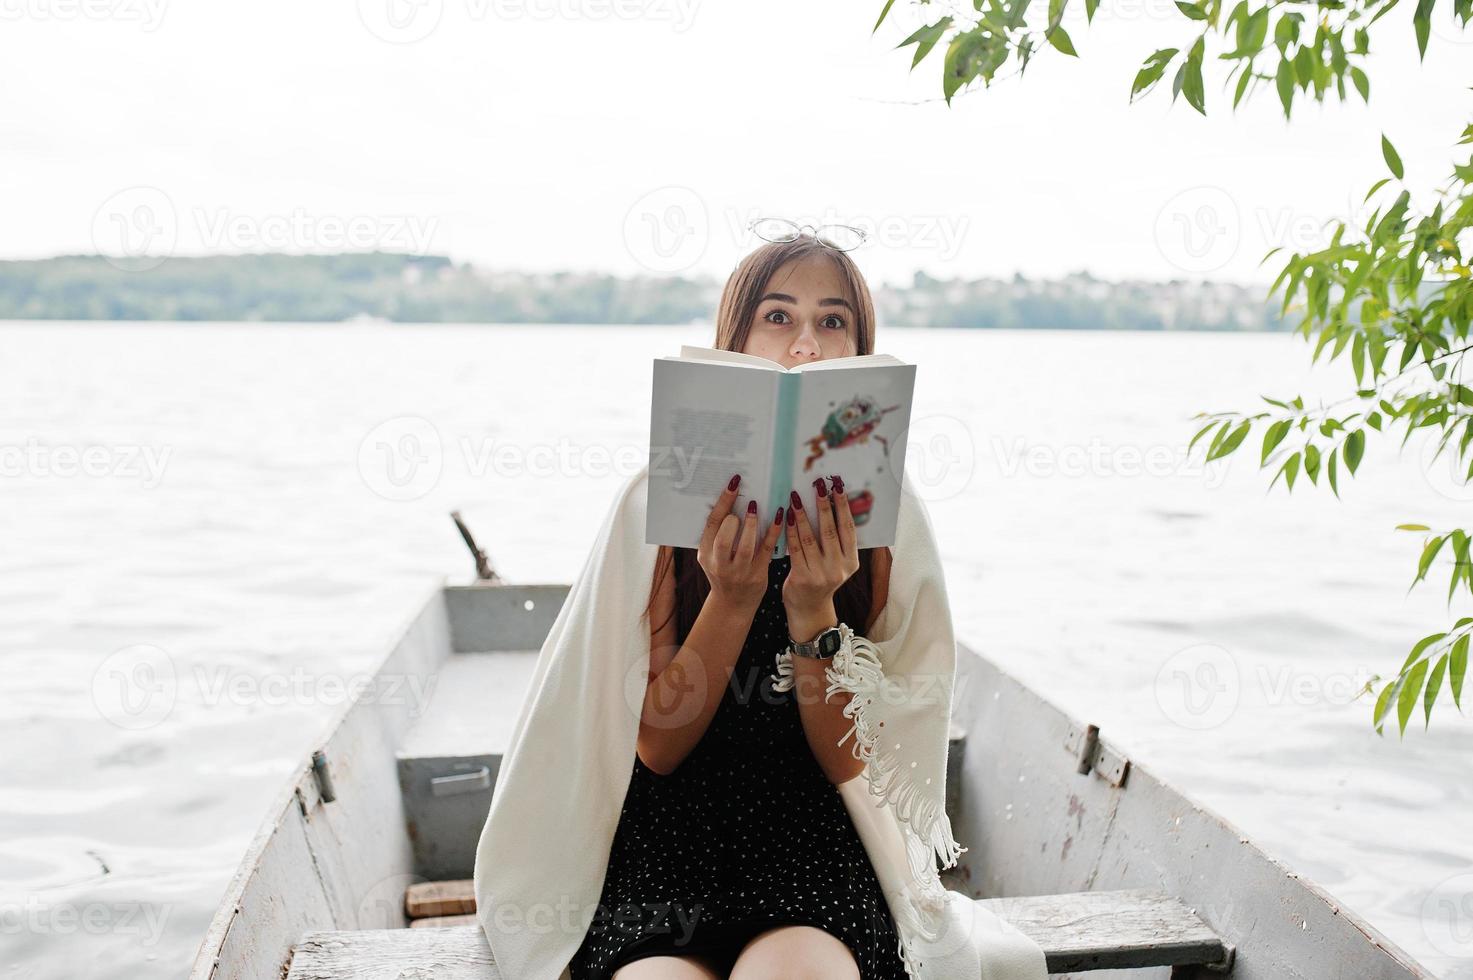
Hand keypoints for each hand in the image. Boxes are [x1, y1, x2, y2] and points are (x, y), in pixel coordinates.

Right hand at [697, 472, 784, 612]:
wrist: (732, 603)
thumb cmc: (723, 572)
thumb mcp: (711, 555)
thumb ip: (716, 534)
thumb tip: (730, 499)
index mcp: (706, 554)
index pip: (711, 525)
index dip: (722, 503)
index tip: (734, 484)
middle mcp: (720, 564)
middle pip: (723, 540)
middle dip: (733, 521)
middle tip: (744, 505)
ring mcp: (739, 571)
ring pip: (746, 546)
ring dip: (752, 524)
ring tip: (756, 507)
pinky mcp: (758, 574)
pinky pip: (766, 550)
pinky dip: (773, 531)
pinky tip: (779, 516)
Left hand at [783, 474, 858, 634]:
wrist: (809, 609)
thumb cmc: (821, 579)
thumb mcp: (837, 563)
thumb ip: (837, 541)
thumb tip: (833, 505)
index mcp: (851, 561)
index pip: (849, 528)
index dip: (843, 506)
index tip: (838, 487)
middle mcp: (838, 568)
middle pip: (830, 530)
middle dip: (824, 505)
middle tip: (818, 485)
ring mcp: (821, 574)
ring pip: (810, 538)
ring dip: (802, 515)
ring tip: (796, 497)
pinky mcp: (802, 577)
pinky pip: (795, 548)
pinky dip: (790, 530)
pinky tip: (786, 516)